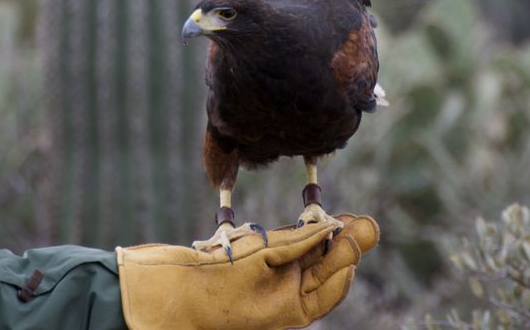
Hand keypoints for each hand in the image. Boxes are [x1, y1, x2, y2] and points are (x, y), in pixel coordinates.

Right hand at [115, 213, 378, 329]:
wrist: (170, 289)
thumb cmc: (215, 280)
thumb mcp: (263, 258)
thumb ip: (299, 241)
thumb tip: (334, 228)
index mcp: (296, 309)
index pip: (336, 279)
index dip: (349, 251)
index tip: (357, 224)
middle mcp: (287, 299)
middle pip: (325, 268)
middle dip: (341, 243)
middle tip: (358, 221)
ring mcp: (271, 285)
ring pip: (305, 259)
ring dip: (319, 238)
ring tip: (338, 219)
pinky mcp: (254, 271)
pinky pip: (283, 254)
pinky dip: (296, 239)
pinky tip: (307, 226)